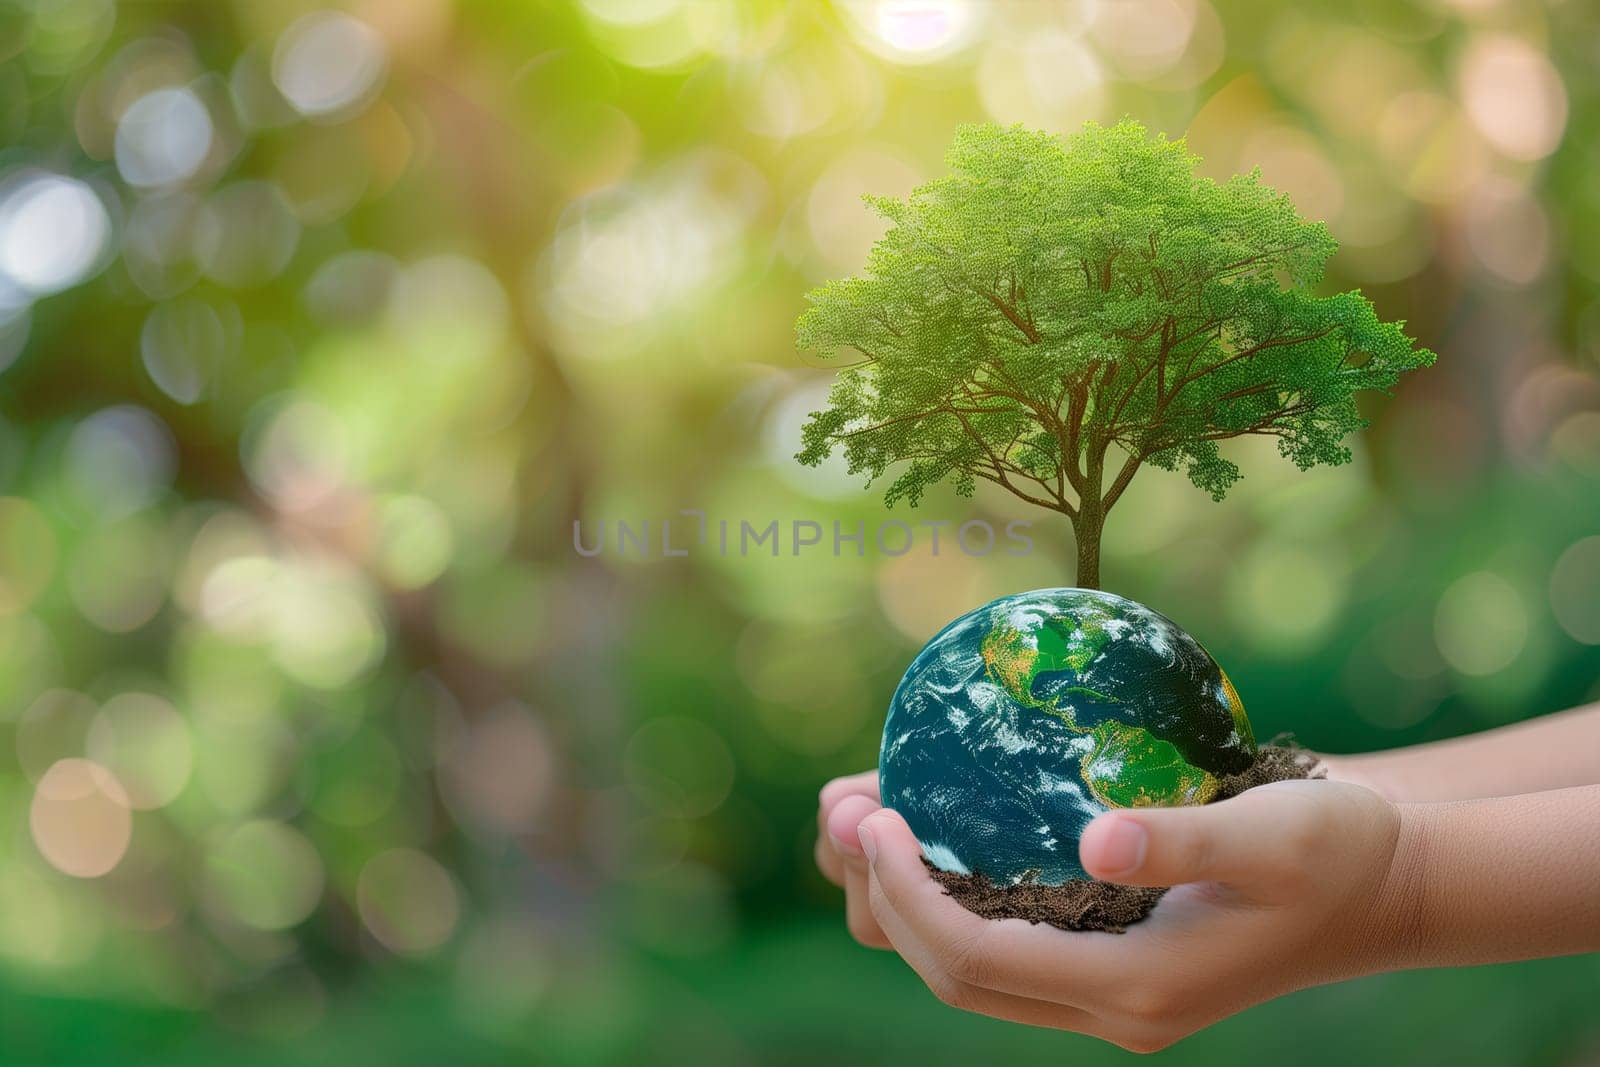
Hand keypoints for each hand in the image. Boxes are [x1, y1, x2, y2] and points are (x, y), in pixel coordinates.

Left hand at [825, 777, 1412, 1051]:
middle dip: (882, 895)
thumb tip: (1095, 841)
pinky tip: (930, 824)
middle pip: (952, 973)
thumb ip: (1184, 838)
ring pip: (965, 964)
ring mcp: (1104, 991)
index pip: (976, 959)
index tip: (870, 815)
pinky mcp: (1106, 958)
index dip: (908, 894)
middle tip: (842, 804)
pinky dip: (946, 890)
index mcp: (1137, 989)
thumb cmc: (1341, 851)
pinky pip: (998, 938)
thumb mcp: (1276, 833)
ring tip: (861, 806)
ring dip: (901, 895)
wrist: (1390, 888)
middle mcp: (1108, 1006)